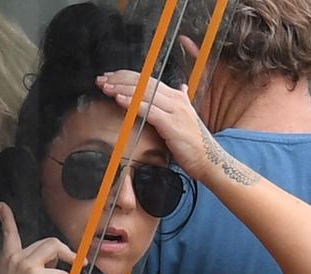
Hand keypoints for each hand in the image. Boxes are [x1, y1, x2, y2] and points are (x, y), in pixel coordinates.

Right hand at [0, 203, 90, 273]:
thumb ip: (33, 272)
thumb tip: (54, 267)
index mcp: (8, 261)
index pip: (8, 235)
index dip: (7, 219)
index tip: (3, 206)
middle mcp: (15, 259)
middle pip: (46, 241)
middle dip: (65, 250)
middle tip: (76, 262)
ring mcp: (25, 266)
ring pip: (55, 248)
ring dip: (71, 258)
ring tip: (80, 270)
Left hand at [96, 70, 218, 180]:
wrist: (209, 160)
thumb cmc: (194, 143)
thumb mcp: (186, 118)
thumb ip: (181, 102)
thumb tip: (182, 88)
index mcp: (176, 97)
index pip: (147, 80)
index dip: (126, 77)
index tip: (108, 77)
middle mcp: (175, 99)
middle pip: (143, 83)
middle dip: (120, 80)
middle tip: (101, 80)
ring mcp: (175, 110)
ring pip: (145, 94)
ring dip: (123, 89)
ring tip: (106, 88)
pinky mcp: (172, 125)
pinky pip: (149, 110)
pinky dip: (133, 104)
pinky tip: (119, 100)